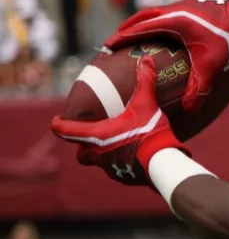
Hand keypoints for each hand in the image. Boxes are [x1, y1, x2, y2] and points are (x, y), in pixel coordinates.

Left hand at [51, 57, 183, 185]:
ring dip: (103, 155)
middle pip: (81, 154)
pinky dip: (122, 164)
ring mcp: (111, 169)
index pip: (66, 131)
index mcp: (97, 136)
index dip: (58, 125)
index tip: (55, 121)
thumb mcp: (147, 104)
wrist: (163, 164)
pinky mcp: (125, 178)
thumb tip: (146, 59)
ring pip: (99, 163)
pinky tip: (135, 157)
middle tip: (91, 138)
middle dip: (83, 146)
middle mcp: (99, 155)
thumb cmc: (149, 133)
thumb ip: (145, 82)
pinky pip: (118, 171)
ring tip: (117, 145)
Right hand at [103, 0, 228, 110]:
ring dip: (144, 22)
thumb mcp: (212, 65)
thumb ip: (199, 88)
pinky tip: (165, 31)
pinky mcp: (195, 4)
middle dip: (128, 27)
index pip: (141, 28)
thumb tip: (189, 111)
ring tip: (136, 34)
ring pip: (157, 12)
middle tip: (114, 39)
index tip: (108, 45)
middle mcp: (176, 9)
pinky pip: (171, 12)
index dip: (123, 37)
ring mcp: (186, 4)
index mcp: (174, 21)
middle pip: (144, 16)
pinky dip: (160, 20)